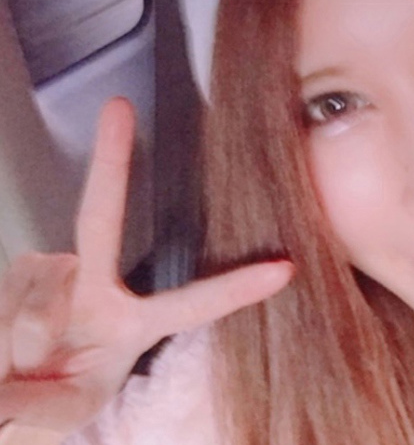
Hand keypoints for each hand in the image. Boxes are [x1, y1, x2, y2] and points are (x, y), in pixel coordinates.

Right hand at [0, 98, 292, 432]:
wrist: (10, 398)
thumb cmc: (53, 393)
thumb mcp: (68, 408)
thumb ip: (55, 394)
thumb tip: (35, 338)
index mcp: (130, 322)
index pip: (190, 305)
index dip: (235, 289)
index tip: (284, 268)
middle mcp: (93, 285)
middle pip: (100, 218)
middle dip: (113, 161)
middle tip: (119, 108)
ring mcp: (51, 273)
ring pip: (38, 282)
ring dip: (25, 331)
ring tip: (23, 365)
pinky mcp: (18, 272)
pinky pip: (9, 293)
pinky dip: (5, 325)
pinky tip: (10, 348)